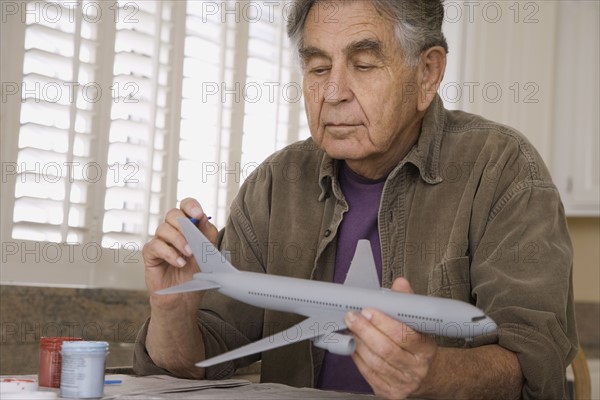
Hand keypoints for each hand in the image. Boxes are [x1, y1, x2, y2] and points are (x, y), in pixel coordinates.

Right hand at [142, 198, 218, 308]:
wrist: (185, 297)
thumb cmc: (196, 273)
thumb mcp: (208, 253)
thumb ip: (207, 235)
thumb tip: (202, 218)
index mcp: (188, 226)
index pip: (185, 206)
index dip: (191, 205)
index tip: (198, 214)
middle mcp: (173, 231)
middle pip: (173, 214)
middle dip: (184, 225)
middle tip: (194, 240)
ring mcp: (160, 241)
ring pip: (163, 228)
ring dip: (178, 240)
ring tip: (188, 254)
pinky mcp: (150, 254)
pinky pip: (155, 246)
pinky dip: (169, 253)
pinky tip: (179, 263)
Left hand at [344, 278, 437, 398]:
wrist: (426, 374)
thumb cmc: (418, 345)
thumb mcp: (418, 323)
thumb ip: (407, 302)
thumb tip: (400, 283)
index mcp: (426, 349)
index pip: (405, 335)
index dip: (383, 322)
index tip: (368, 310)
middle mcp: (416, 369)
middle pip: (386, 350)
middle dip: (365, 331)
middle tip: (352, 317)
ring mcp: (402, 383)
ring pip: (375, 362)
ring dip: (359, 343)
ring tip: (351, 329)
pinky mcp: (388, 391)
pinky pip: (368, 373)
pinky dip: (358, 357)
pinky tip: (354, 344)